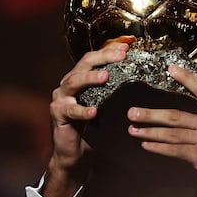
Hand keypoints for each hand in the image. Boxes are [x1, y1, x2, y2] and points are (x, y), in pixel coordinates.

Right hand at [43, 39, 130, 196]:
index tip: (126, 46)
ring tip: (105, 76)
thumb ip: (114, 88)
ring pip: (73, 82)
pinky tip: (94, 111)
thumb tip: (139, 74)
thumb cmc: (92, 125)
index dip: (109, 50)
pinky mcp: (58, 115)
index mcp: (81, 78)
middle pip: (84, 64)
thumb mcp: (105, 103)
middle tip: (120, 55)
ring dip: (90, 78)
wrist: (73, 151)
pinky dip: (82, 110)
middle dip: (103, 57)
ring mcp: (61, 98)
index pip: (93, 58)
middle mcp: (69, 84)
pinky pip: (70, 110)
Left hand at [127, 65, 196, 196]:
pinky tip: (147, 145)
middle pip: (176, 115)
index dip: (187, 78)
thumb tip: (188, 123)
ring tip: (134, 130)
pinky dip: (158, 147)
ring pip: (171, 132)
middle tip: (133, 112)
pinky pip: (174, 149)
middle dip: (151, 114)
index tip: (171, 69)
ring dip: (149, 131)